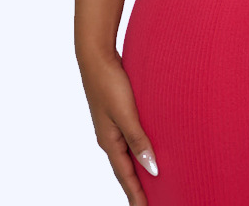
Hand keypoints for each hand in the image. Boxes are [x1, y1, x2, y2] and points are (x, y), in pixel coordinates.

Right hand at [77, 48, 157, 204]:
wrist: (96, 57)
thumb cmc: (110, 83)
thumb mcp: (126, 113)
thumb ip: (138, 140)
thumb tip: (151, 168)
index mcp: (109, 141)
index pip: (125, 175)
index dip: (136, 194)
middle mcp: (109, 137)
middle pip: (125, 169)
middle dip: (135, 188)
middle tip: (148, 203)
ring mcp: (111, 126)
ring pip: (127, 155)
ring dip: (136, 170)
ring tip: (149, 184)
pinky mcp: (116, 113)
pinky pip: (128, 139)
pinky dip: (136, 150)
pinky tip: (144, 150)